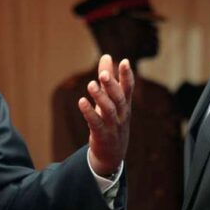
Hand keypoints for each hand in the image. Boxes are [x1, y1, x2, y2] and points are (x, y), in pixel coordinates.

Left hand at [78, 54, 133, 176]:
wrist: (112, 154)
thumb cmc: (111, 120)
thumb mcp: (110, 99)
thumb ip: (108, 78)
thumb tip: (106, 56)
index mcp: (125, 104)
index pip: (128, 88)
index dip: (127, 75)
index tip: (124, 62)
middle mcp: (121, 114)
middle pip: (118, 98)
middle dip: (112, 85)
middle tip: (103, 73)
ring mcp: (113, 125)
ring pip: (108, 110)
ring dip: (100, 97)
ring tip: (90, 85)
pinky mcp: (102, 135)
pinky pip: (96, 123)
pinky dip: (89, 112)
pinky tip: (81, 102)